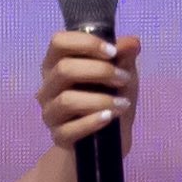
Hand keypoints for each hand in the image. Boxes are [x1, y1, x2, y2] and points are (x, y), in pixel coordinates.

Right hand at [40, 29, 140, 157]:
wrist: (110, 139)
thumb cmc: (110, 96)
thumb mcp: (121, 73)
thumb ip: (124, 56)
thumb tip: (133, 43)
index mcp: (57, 62)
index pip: (59, 42)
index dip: (86, 43)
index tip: (113, 52)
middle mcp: (48, 85)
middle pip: (64, 69)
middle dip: (100, 71)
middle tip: (124, 78)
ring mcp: (50, 112)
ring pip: (66, 100)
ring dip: (100, 100)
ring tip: (123, 103)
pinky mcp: (58, 136)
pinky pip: (70, 129)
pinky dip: (92, 122)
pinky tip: (109, 118)